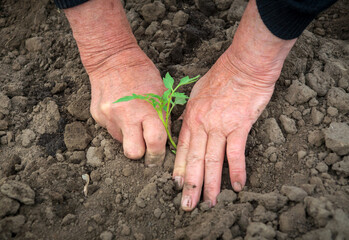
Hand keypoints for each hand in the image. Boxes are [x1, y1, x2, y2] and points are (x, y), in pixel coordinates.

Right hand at [64, 0, 166, 163]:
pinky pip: (111, 130)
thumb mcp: (161, 92)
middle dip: (141, 153)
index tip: (159, 156)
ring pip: (121, 142)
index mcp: (146, 109)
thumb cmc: (142, 74)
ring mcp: (109, 117)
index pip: (155, 143)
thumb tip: (164, 140)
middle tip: (146, 147)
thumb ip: (162, 118)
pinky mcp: (97, 116)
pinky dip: (119, 126)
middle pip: (133, 153)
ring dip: (130, 137)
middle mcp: (125, 116)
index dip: (158, 154)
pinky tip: (122, 112)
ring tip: (133, 119)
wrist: (112, 58)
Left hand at [172, 0, 295, 209]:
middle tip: (187, 205)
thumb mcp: (197, 92)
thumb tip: (184, 123)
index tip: (176, 185)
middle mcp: (202, 124)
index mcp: (192, 117)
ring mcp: (220, 126)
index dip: (178, 168)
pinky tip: (237, 186)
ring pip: (212, 160)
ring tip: (210, 203)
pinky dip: (237, 170)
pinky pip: (236, 152)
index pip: (182, 148)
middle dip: (190, 184)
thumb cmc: (222, 75)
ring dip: (211, 184)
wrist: (243, 65)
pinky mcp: (239, 126)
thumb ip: (191, 111)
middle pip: (194, 159)